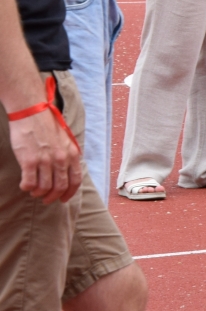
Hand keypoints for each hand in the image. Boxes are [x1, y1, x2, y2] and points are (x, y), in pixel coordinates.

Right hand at [9, 89, 81, 203]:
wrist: (32, 111)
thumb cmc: (46, 124)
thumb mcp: (65, 139)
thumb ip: (67, 155)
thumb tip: (66, 171)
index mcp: (72, 153)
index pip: (75, 180)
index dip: (69, 193)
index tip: (62, 199)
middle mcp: (61, 158)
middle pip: (60, 187)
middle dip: (52, 197)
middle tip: (45, 199)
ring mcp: (45, 160)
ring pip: (44, 188)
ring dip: (38, 193)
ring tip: (33, 191)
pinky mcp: (29, 160)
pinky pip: (29, 183)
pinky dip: (27, 188)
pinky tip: (24, 185)